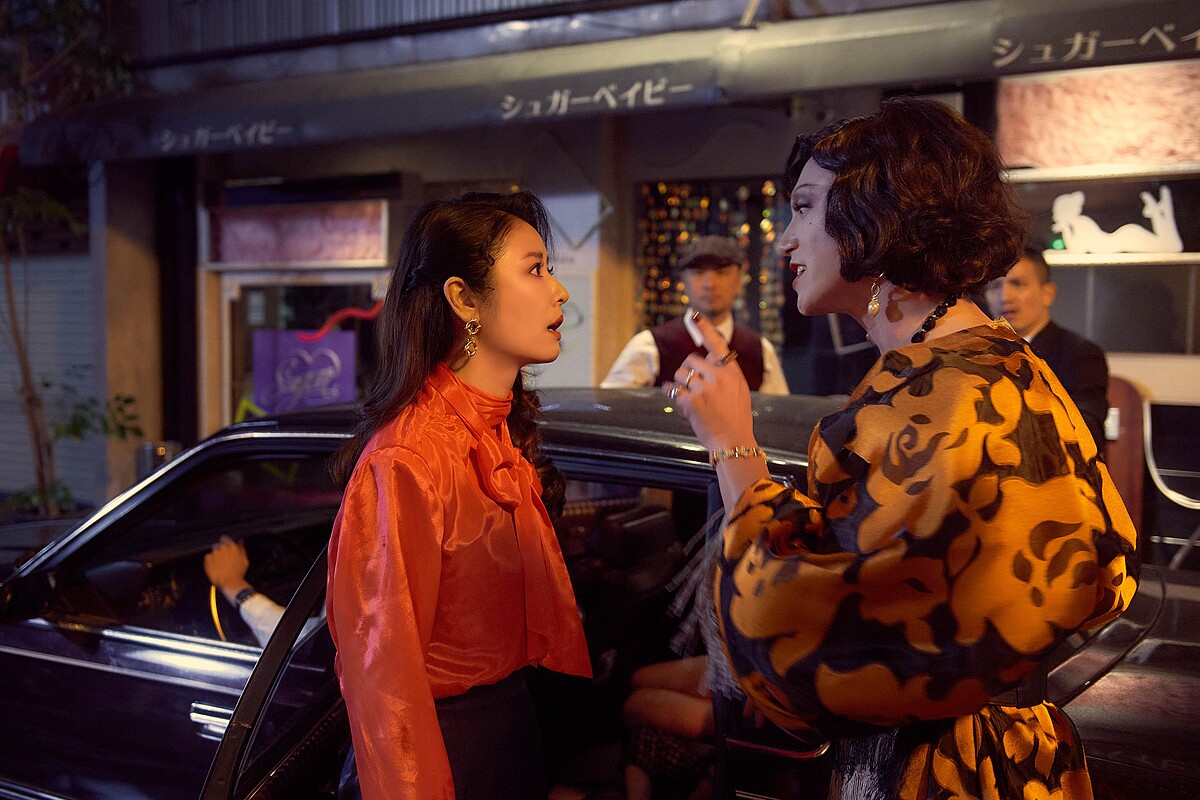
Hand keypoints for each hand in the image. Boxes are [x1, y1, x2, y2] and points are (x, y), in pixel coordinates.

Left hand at [204, 535, 251, 593]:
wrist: (230, 583)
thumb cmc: (239, 573)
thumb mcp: (244, 560)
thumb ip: (241, 549)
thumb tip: (240, 541)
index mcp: (232, 547)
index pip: (225, 539)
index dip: (225, 543)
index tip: (226, 549)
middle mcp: (223, 548)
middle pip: (219, 546)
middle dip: (222, 551)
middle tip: (225, 561)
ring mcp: (215, 553)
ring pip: (214, 552)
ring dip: (216, 556)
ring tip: (220, 566)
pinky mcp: (208, 559)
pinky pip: (208, 557)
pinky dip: (211, 561)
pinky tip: (216, 567)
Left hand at [662, 313, 756, 450]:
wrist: (733, 441)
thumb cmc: (735, 418)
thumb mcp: (739, 391)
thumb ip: (724, 374)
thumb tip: (706, 359)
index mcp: (731, 372)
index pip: (717, 345)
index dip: (705, 329)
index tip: (694, 315)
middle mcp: (719, 376)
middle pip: (690, 360)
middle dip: (687, 371)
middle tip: (693, 386)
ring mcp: (705, 388)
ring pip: (680, 374)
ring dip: (680, 383)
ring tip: (691, 397)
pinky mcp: (692, 402)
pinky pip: (673, 390)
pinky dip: (671, 393)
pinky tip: (678, 400)